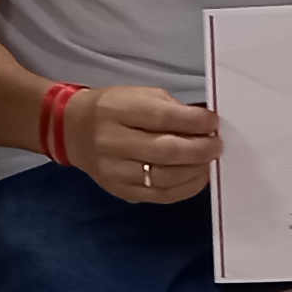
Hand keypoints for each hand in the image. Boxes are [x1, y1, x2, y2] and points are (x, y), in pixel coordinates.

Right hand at [67, 83, 221, 204]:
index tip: (213, 121)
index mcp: (117, 111)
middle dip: (199, 149)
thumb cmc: (113, 108)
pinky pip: (159, 195)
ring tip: (209, 161)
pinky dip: (184, 188)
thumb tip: (205, 125)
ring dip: (195, 171)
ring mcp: (115, 171)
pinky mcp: (120, 191)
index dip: (193, 121)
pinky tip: (196, 177)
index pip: (161, 118)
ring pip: (164, 178)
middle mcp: (112, 143)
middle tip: (217, 145)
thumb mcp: (139, 95)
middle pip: (165, 151)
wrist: (74, 130)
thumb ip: (171, 109)